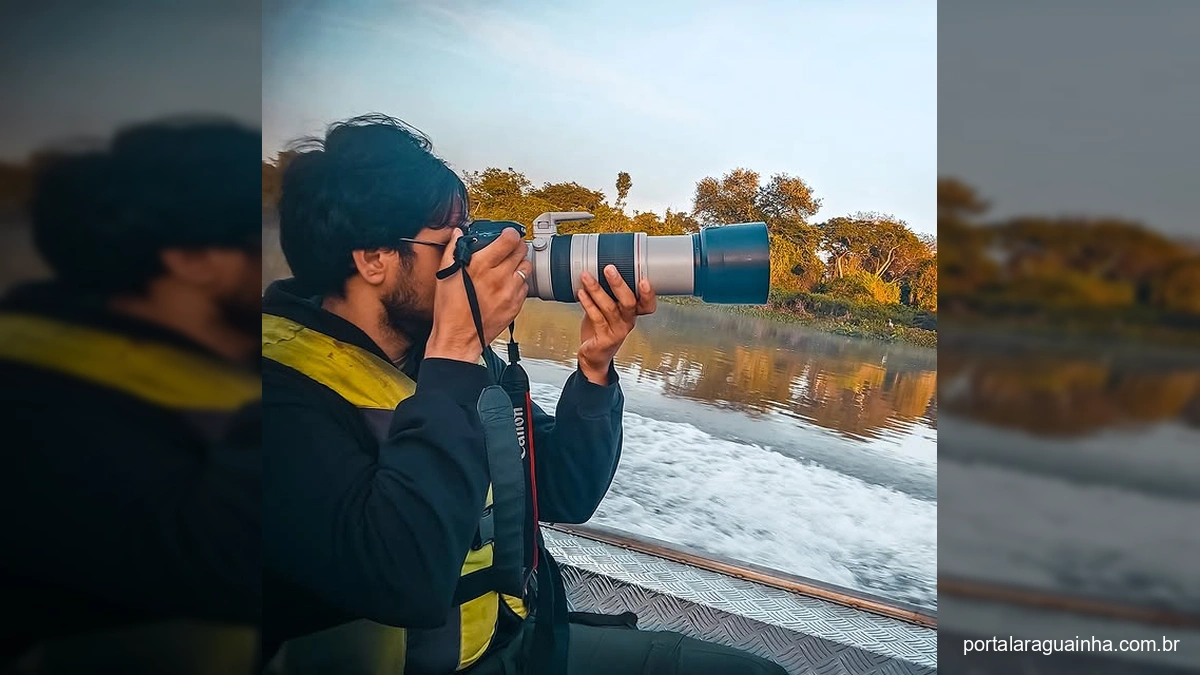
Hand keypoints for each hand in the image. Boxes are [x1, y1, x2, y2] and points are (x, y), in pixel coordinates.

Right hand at [427, 228, 531, 363]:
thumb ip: (453, 249)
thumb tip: (457, 234)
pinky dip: (519, 282)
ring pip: (526, 267)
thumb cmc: (450, 309)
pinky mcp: (516, 305)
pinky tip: (507, 285)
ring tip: (508, 267)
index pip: (509, 239)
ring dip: (519, 264)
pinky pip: (525, 286)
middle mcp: (499, 277)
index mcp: (481, 265)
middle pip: (522, 250)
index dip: (510, 234)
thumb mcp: (445, 275)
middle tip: (509, 249)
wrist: (457, 339)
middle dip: (516, 247)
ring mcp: (510, 292)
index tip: (507, 235)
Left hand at [576, 265, 656, 383]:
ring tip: (587, 277)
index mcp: (633, 313)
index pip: (647, 304)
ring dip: (597, 290)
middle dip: (618, 284)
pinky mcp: (605, 338)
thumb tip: (594, 268)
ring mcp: (617, 331)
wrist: (594, 355)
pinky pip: (597, 318)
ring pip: (609, 308)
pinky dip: (588, 304)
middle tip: (609, 269)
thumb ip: (605, 293)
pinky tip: (581, 293)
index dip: (648, 294)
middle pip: (628, 302)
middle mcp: (628, 321)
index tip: (644, 280)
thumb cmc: (601, 329)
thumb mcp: (607, 309)